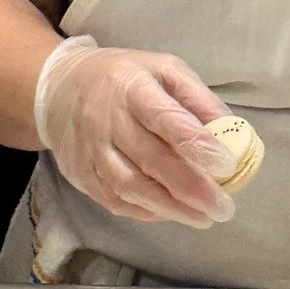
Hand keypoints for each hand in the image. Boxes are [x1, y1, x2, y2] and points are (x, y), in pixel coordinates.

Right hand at [34, 35, 236, 227]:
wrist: (58, 88)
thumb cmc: (123, 78)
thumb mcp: (163, 70)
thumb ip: (198, 98)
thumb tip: (231, 133)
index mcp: (132, 86)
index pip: (165, 118)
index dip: (197, 144)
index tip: (227, 165)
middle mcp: (106, 119)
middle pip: (150, 159)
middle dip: (191, 188)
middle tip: (224, 208)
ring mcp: (89, 149)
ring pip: (130, 186)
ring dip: (170, 208)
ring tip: (203, 218)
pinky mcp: (80, 172)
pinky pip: (114, 199)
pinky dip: (145, 211)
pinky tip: (170, 213)